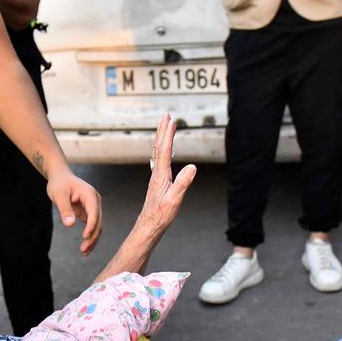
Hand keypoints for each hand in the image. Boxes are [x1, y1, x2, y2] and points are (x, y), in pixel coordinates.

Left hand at [46, 171, 102, 256]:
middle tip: (84, 250)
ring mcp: (93, 207)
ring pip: (97, 226)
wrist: (60, 177)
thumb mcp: (59, 195)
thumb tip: (70, 224)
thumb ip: (65, 209)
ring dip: (92, 239)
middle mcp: (95, 201)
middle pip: (98, 222)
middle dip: (92, 236)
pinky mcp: (89, 213)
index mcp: (90, 195)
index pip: (94, 213)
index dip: (91, 226)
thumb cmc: (59, 184)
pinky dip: (89, 237)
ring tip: (84, 252)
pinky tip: (85, 248)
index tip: (85, 236)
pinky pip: (91, 227)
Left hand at [138, 114, 196, 235]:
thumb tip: (192, 167)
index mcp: (161, 175)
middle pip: (159, 147)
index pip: (164, 150)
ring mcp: (156, 176)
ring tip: (165, 126)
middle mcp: (157, 172)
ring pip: (157, 152)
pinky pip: (159, 159)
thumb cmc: (161, 215)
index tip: (172, 121)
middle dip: (163, 130)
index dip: (168, 134)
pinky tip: (165, 149)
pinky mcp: (157, 180)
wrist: (149, 225)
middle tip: (166, 115)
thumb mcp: (174, 200)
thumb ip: (183, 183)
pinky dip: (162, 148)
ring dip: (161, 137)